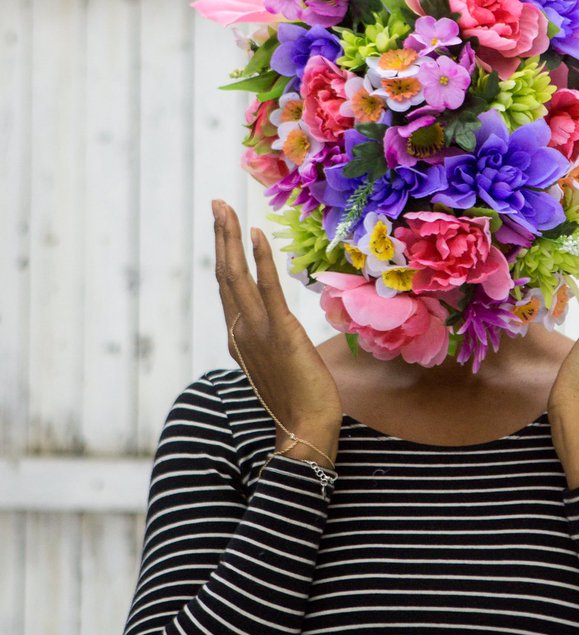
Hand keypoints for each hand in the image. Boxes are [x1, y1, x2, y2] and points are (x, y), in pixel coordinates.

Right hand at [212, 200, 342, 444]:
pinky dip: (260, 259)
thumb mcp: (277, 368)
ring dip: (230, 238)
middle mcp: (240, 331)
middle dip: (220, 237)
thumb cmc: (298, 402)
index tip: (224, 227)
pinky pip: (267, 288)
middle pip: (225, 275)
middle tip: (217, 204)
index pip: (228, 289)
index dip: (224, 255)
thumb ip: (271, 345)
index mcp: (238, 339)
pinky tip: (256, 233)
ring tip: (225, 208)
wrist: (305, 430)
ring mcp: (257, 331)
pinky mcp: (281, 332)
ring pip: (236, 276)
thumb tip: (278, 331)